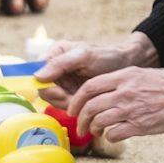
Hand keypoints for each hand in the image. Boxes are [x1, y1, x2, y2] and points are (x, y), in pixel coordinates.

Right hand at [34, 32, 158, 101]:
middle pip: (45, 90)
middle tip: (73, 101)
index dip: (45, 86)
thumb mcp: (84, 56)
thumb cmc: (106, 55)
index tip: (60, 92)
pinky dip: (75, 108)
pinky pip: (66, 105)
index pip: (37, 74)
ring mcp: (64, 83)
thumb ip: (60, 63)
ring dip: (67, 104)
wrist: (126, 65)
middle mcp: (56, 69)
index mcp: (55, 54)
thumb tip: (37, 76)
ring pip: (55, 100)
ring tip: (83, 102)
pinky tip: (87, 105)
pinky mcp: (73, 94)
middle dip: (59, 98)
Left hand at [64, 64, 163, 141]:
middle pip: (89, 106)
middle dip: (79, 118)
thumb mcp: (143, 74)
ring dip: (93, 129)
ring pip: (99, 121)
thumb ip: (123, 82)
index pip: (89, 87)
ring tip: (95, 132)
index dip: (76, 100)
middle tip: (79, 126)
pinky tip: (113, 136)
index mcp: (124, 76)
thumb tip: (106, 92)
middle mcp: (125, 92)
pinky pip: (114, 134)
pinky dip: (109, 137)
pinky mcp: (141, 126)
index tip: (73, 109)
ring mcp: (132, 109)